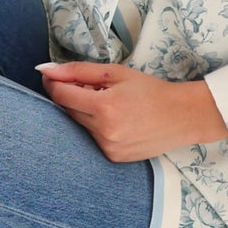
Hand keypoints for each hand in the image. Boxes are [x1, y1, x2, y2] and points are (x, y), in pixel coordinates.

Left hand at [35, 62, 227, 162]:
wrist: (182, 116)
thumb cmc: (150, 90)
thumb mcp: (116, 73)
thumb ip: (78, 71)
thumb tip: (45, 70)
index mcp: (104, 107)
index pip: (60, 96)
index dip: (53, 83)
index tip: (52, 75)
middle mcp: (104, 131)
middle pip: (68, 111)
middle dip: (72, 96)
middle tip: (90, 86)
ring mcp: (108, 148)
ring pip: (79, 125)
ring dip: (85, 112)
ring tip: (109, 104)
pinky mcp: (113, 157)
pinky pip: (92, 139)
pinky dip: (97, 127)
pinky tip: (117, 120)